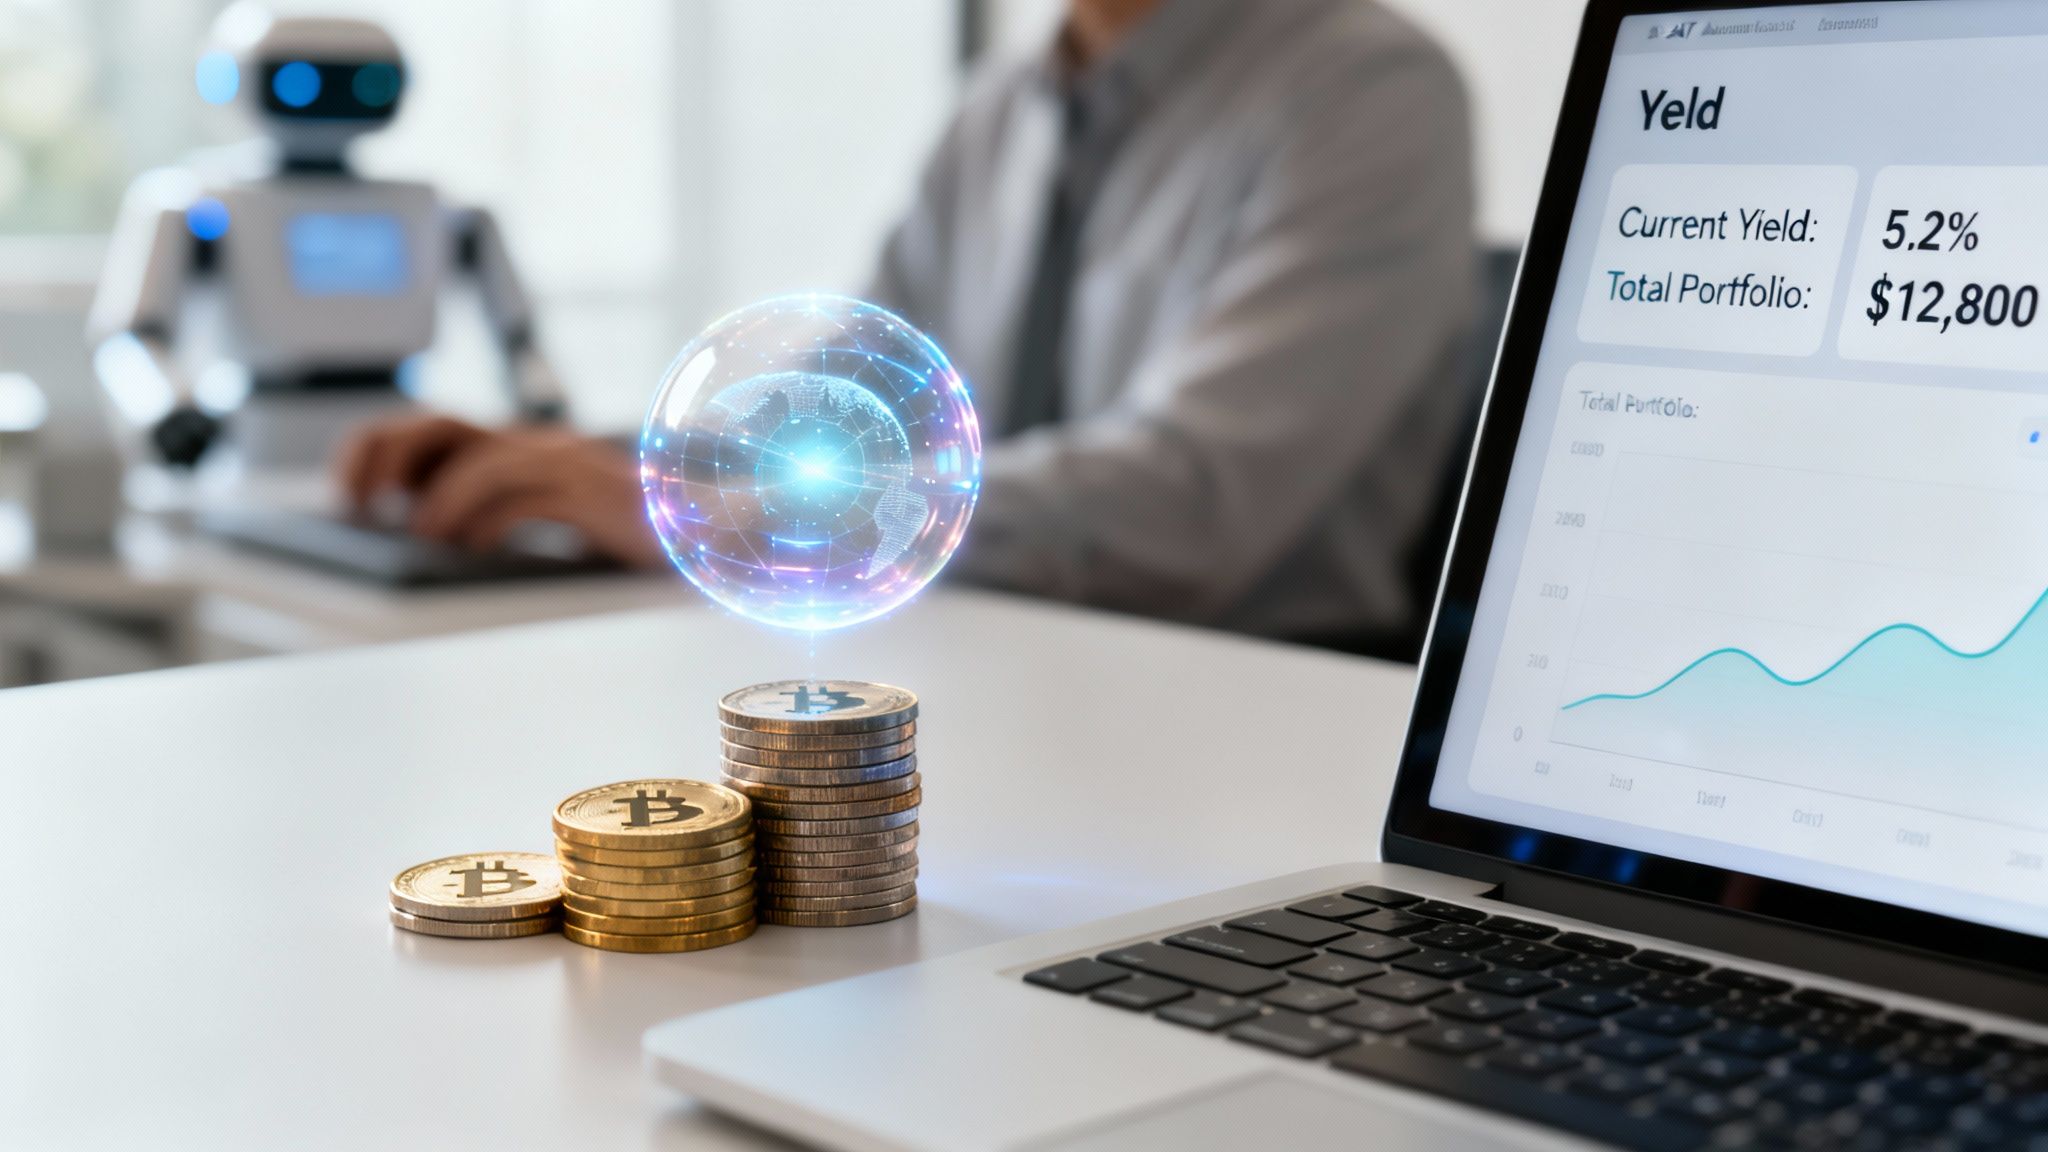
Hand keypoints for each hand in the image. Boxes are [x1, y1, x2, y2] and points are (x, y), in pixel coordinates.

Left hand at [334, 414, 664, 567]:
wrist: (701, 524)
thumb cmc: (621, 525)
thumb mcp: (545, 509)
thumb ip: (495, 507)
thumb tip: (422, 533)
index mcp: (517, 444)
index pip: (431, 426)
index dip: (379, 447)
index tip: (349, 490)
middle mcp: (534, 442)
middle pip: (441, 425)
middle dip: (389, 457)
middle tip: (362, 504)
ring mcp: (565, 463)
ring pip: (484, 461)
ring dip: (441, 501)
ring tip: (423, 536)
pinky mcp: (594, 494)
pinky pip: (530, 499)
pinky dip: (491, 523)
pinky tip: (474, 548)